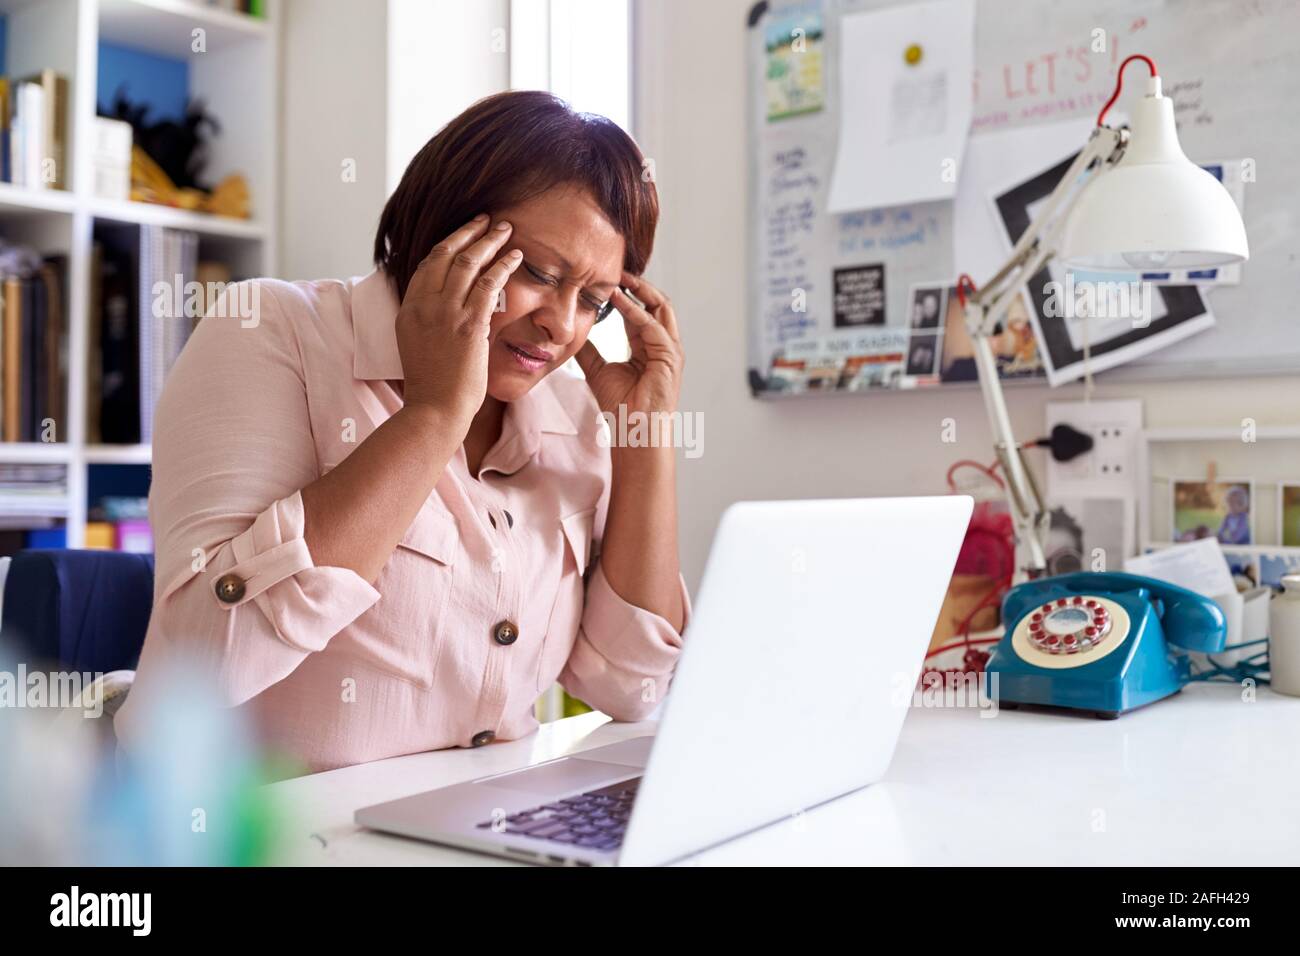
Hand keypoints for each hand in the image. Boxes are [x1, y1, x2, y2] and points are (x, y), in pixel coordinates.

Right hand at [394, 215, 522, 427]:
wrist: (434, 409)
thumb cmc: (432, 387)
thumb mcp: (417, 346)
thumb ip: (428, 323)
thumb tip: (444, 312)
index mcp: (409, 309)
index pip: (427, 265)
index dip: (447, 245)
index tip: (463, 234)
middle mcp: (423, 305)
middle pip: (445, 254)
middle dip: (468, 232)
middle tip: (487, 219)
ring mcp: (445, 313)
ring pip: (468, 262)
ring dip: (489, 240)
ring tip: (506, 228)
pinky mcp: (469, 324)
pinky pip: (489, 284)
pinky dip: (504, 265)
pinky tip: (516, 256)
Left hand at [574, 273, 682, 419]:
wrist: (634, 432)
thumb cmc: (622, 408)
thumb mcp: (598, 370)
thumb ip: (588, 350)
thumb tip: (572, 333)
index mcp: (649, 346)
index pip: (640, 310)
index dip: (625, 293)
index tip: (606, 279)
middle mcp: (663, 344)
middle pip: (656, 303)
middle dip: (637, 284)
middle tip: (615, 268)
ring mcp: (670, 349)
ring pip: (660, 307)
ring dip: (639, 290)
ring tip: (618, 276)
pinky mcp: (670, 356)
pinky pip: (652, 325)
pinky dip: (635, 310)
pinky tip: (617, 299)